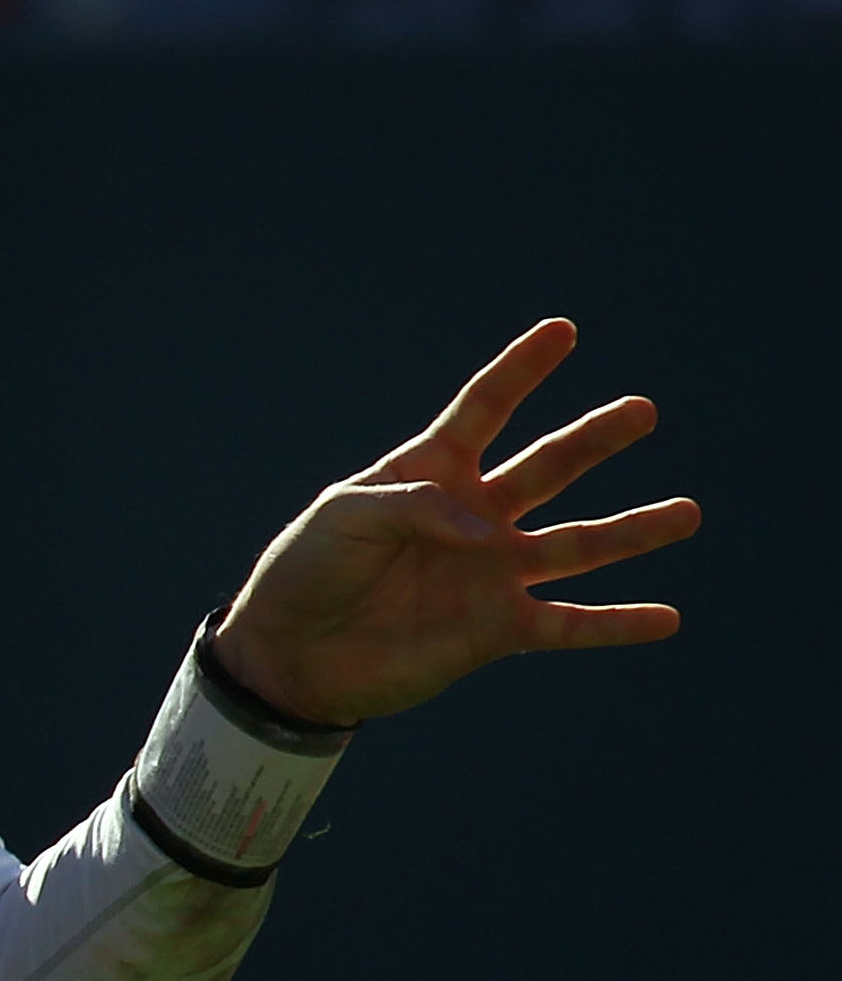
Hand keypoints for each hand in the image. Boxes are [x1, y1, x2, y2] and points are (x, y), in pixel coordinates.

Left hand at [211, 319, 698, 726]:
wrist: (293, 651)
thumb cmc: (308, 568)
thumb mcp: (344, 516)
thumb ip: (416, 508)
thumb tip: (490, 533)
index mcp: (430, 472)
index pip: (484, 408)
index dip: (521, 369)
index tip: (563, 329)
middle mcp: (474, 517)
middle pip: (547, 467)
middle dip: (594, 438)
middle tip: (642, 410)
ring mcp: (491, 573)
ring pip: (577, 544)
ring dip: (632, 530)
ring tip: (688, 512)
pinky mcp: (496, 630)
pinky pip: (569, 624)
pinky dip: (616, 624)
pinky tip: (667, 618)